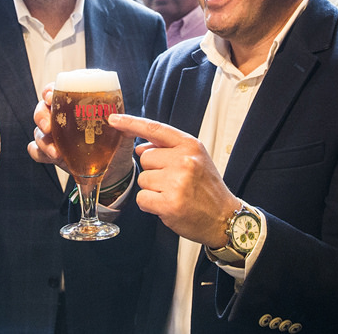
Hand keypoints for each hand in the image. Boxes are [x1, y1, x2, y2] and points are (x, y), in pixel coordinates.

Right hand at [28, 85, 134, 186]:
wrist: (114, 168)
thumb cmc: (118, 142)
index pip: (57, 90)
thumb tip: (116, 119)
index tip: (51, 97)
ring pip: (38, 131)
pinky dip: (40, 153)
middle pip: (41, 108)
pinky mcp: (51, 152)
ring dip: (43, 141)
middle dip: (41, 116)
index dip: (49, 91)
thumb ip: (124, 123)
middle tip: (48, 127)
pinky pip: (36, 150)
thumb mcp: (123, 131)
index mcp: (77, 103)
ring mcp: (55, 134)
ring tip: (56, 153)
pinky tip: (51, 157)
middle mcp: (62, 116)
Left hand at [108, 113, 238, 247]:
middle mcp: (184, 160)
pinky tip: (167, 206)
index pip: (155, 129)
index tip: (113, 120)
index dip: (131, 123)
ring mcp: (177, 182)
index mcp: (190, 145)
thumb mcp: (196, 159)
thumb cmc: (208, 189)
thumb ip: (169, 149)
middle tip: (175, 182)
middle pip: (145, 158)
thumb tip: (140, 147)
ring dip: (153, 189)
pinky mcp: (169, 203)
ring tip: (174, 194)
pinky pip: (142, 198)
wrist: (224, 218)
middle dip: (154, 171)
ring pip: (143, 179)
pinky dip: (150, 205)